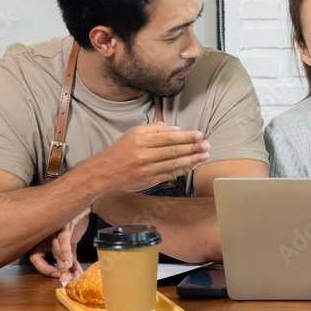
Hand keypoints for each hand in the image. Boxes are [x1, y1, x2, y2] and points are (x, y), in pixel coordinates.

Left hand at [28, 208, 89, 279]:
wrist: (81, 204)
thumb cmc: (73, 221)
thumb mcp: (70, 241)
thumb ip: (69, 254)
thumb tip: (71, 269)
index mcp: (43, 239)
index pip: (35, 258)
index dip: (43, 268)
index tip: (56, 275)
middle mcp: (44, 235)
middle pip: (45, 256)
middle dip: (56, 269)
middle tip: (65, 279)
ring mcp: (52, 229)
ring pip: (56, 250)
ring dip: (63, 263)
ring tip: (69, 274)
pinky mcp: (63, 225)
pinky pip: (63, 241)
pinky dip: (66, 253)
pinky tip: (70, 263)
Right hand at [87, 122, 210, 192]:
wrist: (103, 172)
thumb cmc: (121, 150)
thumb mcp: (134, 132)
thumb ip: (156, 128)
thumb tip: (177, 129)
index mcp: (141, 140)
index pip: (169, 138)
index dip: (187, 137)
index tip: (200, 135)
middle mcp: (144, 155)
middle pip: (174, 151)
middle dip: (193, 148)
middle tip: (207, 146)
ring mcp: (146, 170)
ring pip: (174, 164)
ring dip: (192, 160)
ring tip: (204, 156)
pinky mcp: (148, 181)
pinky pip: (169, 174)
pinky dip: (182, 169)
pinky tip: (192, 165)